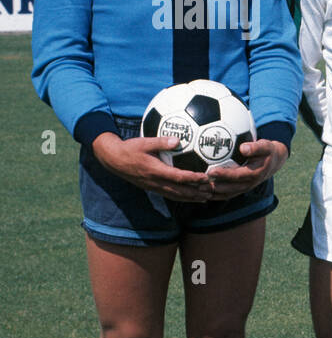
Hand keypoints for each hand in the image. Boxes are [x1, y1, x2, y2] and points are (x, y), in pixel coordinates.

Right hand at [92, 132, 215, 202]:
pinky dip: (182, 197)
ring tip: (206, 198)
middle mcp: (155, 182)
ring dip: (191, 198)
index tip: (206, 177)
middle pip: (180, 191)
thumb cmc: (130, 148)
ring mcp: (153, 187)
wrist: (113, 160)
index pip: (178, 177)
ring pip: (175, 196)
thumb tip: (177, 139)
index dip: (193, 179)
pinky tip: (191, 197)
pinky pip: (169, 195)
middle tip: (212, 191)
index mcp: (155, 171)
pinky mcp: (152, 188)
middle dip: (196, 192)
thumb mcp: (144, 142)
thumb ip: (161, 142)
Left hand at [206, 138, 288, 198]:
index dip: (225, 175)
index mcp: (255, 174)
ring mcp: (244, 188)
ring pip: (227, 194)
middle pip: (230, 188)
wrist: (273, 162)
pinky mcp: (240, 189)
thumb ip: (256, 147)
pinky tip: (202, 191)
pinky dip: (215, 194)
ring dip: (213, 194)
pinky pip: (226, 194)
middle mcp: (249, 184)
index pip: (238, 176)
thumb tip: (243, 148)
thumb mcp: (266, 146)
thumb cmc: (267, 151)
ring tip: (197, 190)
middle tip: (199, 184)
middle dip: (214, 188)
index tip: (211, 171)